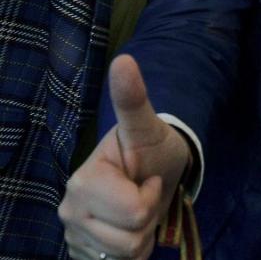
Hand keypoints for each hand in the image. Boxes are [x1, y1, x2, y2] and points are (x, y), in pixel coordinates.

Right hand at [60, 55, 190, 259]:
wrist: (151, 170)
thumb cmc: (151, 148)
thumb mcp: (146, 125)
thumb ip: (133, 98)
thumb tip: (123, 59)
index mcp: (83, 182)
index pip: (134, 211)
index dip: (151, 195)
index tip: (146, 176)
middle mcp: (70, 210)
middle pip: (129, 238)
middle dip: (147, 217)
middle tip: (144, 193)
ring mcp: (74, 234)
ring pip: (125, 255)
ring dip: (142, 235)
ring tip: (138, 209)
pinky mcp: (83, 252)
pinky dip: (132, 251)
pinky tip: (129, 228)